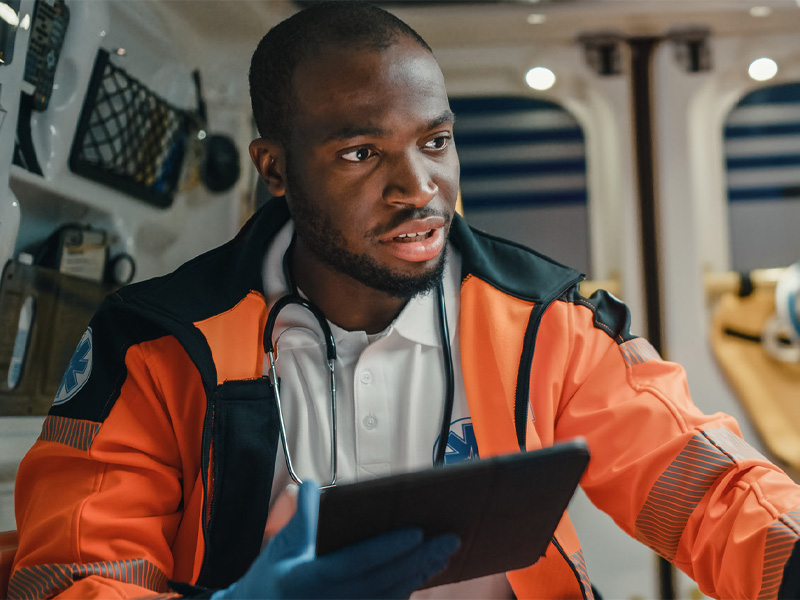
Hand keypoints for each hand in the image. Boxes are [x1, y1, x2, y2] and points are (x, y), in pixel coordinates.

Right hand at [214, 480, 459, 598]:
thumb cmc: (269, 583)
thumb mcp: (279, 549)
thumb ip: (301, 518)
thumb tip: (314, 486)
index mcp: (314, 579)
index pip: (360, 561)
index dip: (389, 548)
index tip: (417, 532)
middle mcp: (335, 599)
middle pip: (386, 579)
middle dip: (421, 559)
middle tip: (450, 539)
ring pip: (392, 595)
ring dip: (420, 574)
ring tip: (445, 553)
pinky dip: (408, 588)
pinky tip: (423, 574)